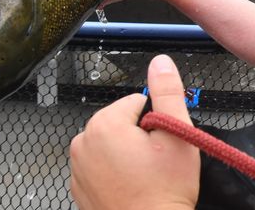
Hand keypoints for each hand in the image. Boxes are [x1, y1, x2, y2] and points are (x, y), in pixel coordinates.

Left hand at [69, 54, 199, 209]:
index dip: (157, 121)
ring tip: (145, 177)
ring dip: (128, 154)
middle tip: (156, 162)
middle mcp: (83, 142)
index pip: (138, 101)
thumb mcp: (177, 134)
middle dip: (141, 136)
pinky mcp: (79, 187)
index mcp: (104, 124)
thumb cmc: (164, 191)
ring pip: (112, 144)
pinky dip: (116, 172)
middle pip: (122, 121)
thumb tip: (161, 62)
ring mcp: (77, 167)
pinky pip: (101, 166)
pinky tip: (131, 187)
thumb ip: (168, 93)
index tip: (163, 143)